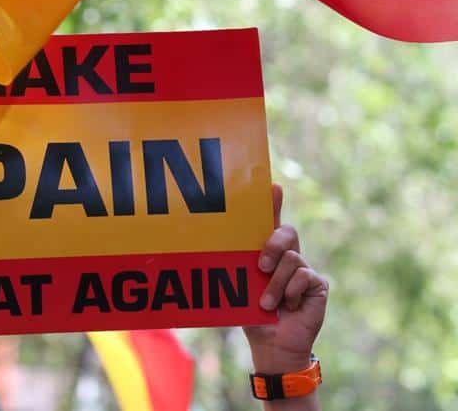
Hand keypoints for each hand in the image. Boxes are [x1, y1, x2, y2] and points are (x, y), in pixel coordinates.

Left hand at [243, 184, 328, 374]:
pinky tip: (288, 306)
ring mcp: (304, 269)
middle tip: (260, 267)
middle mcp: (288, 256)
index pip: (271, 222)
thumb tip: (211, 251)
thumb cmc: (251, 314)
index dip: (273, 203)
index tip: (273, 186)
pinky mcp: (317, 284)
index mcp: (267, 253)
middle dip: (273, 245)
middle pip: (287, 232)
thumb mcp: (240, 288)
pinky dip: (291, 293)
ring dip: (275, 285)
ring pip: (292, 258)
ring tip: (267, 303)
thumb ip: (238, 269)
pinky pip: (304, 276)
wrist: (271, 343)